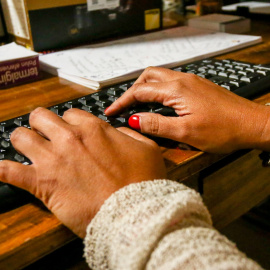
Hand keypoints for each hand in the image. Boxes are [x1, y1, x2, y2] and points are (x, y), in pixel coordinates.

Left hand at [0, 108, 165, 237]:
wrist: (133, 212)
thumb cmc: (143, 181)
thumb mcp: (147, 148)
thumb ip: (129, 133)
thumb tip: (118, 130)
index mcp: (93, 128)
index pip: (70, 113)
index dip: (70, 123)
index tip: (71, 132)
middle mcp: (69, 137)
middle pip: (40, 117)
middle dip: (42, 124)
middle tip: (47, 136)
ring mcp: (52, 158)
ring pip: (20, 136)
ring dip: (23, 142)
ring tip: (29, 150)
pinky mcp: (41, 183)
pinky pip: (8, 171)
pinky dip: (4, 170)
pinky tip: (4, 170)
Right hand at [106, 67, 269, 152]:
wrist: (252, 124)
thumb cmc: (223, 130)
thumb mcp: (185, 132)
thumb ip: (156, 125)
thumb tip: (134, 120)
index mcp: (176, 89)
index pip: (140, 91)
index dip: (122, 101)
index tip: (111, 111)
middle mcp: (183, 80)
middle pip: (148, 77)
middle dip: (132, 90)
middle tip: (124, 106)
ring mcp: (192, 81)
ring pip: (160, 78)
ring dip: (145, 89)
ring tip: (138, 105)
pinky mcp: (198, 87)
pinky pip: (171, 83)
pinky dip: (159, 91)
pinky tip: (160, 103)